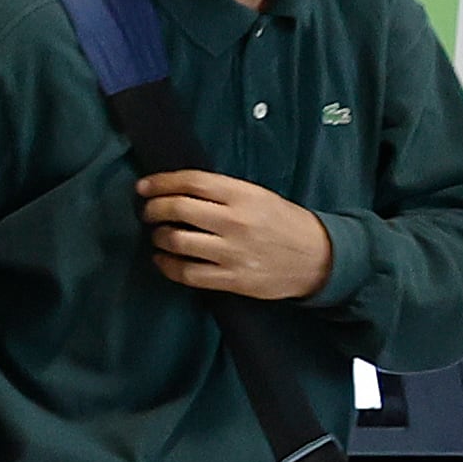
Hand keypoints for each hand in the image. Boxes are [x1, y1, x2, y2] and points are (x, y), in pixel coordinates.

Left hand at [137, 169, 334, 300]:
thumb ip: (223, 193)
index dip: (161, 182)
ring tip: (159, 235)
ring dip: (158, 236)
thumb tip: (178, 190)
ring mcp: (232, 252)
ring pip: (176, 240)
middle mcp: (235, 221)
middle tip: (148, 211)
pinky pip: (186, 273)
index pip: (192, 182)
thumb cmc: (284, 223)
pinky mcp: (232, 279)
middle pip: (178, 209)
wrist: (319, 258)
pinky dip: (166, 265)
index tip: (143, 186)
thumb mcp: (259, 196)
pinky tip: (163, 258)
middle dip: (153, 209)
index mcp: (243, 195)